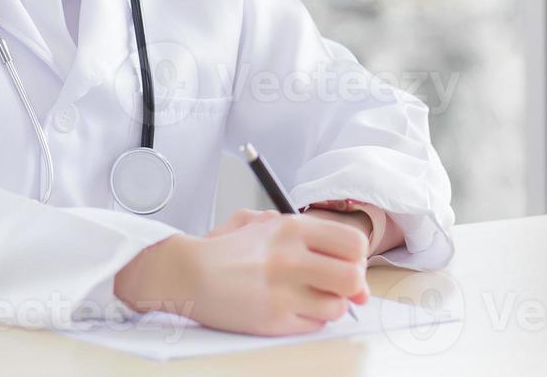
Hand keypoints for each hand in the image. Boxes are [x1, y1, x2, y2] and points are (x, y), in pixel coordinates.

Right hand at [174, 210, 369, 335]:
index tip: (348, 261)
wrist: (188, 274)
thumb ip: (305, 232)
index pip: (353, 242)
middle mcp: (290, 259)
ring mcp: (283, 293)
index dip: (357, 255)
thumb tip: (350, 260)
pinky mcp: (275, 320)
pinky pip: (315, 324)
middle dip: (353, 284)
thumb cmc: (227, 249)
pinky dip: (311, 318)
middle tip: (340, 284)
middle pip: (353, 278)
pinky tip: (293, 307)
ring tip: (312, 296)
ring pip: (338, 306)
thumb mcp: (263, 222)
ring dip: (331, 304)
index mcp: (290, 228)